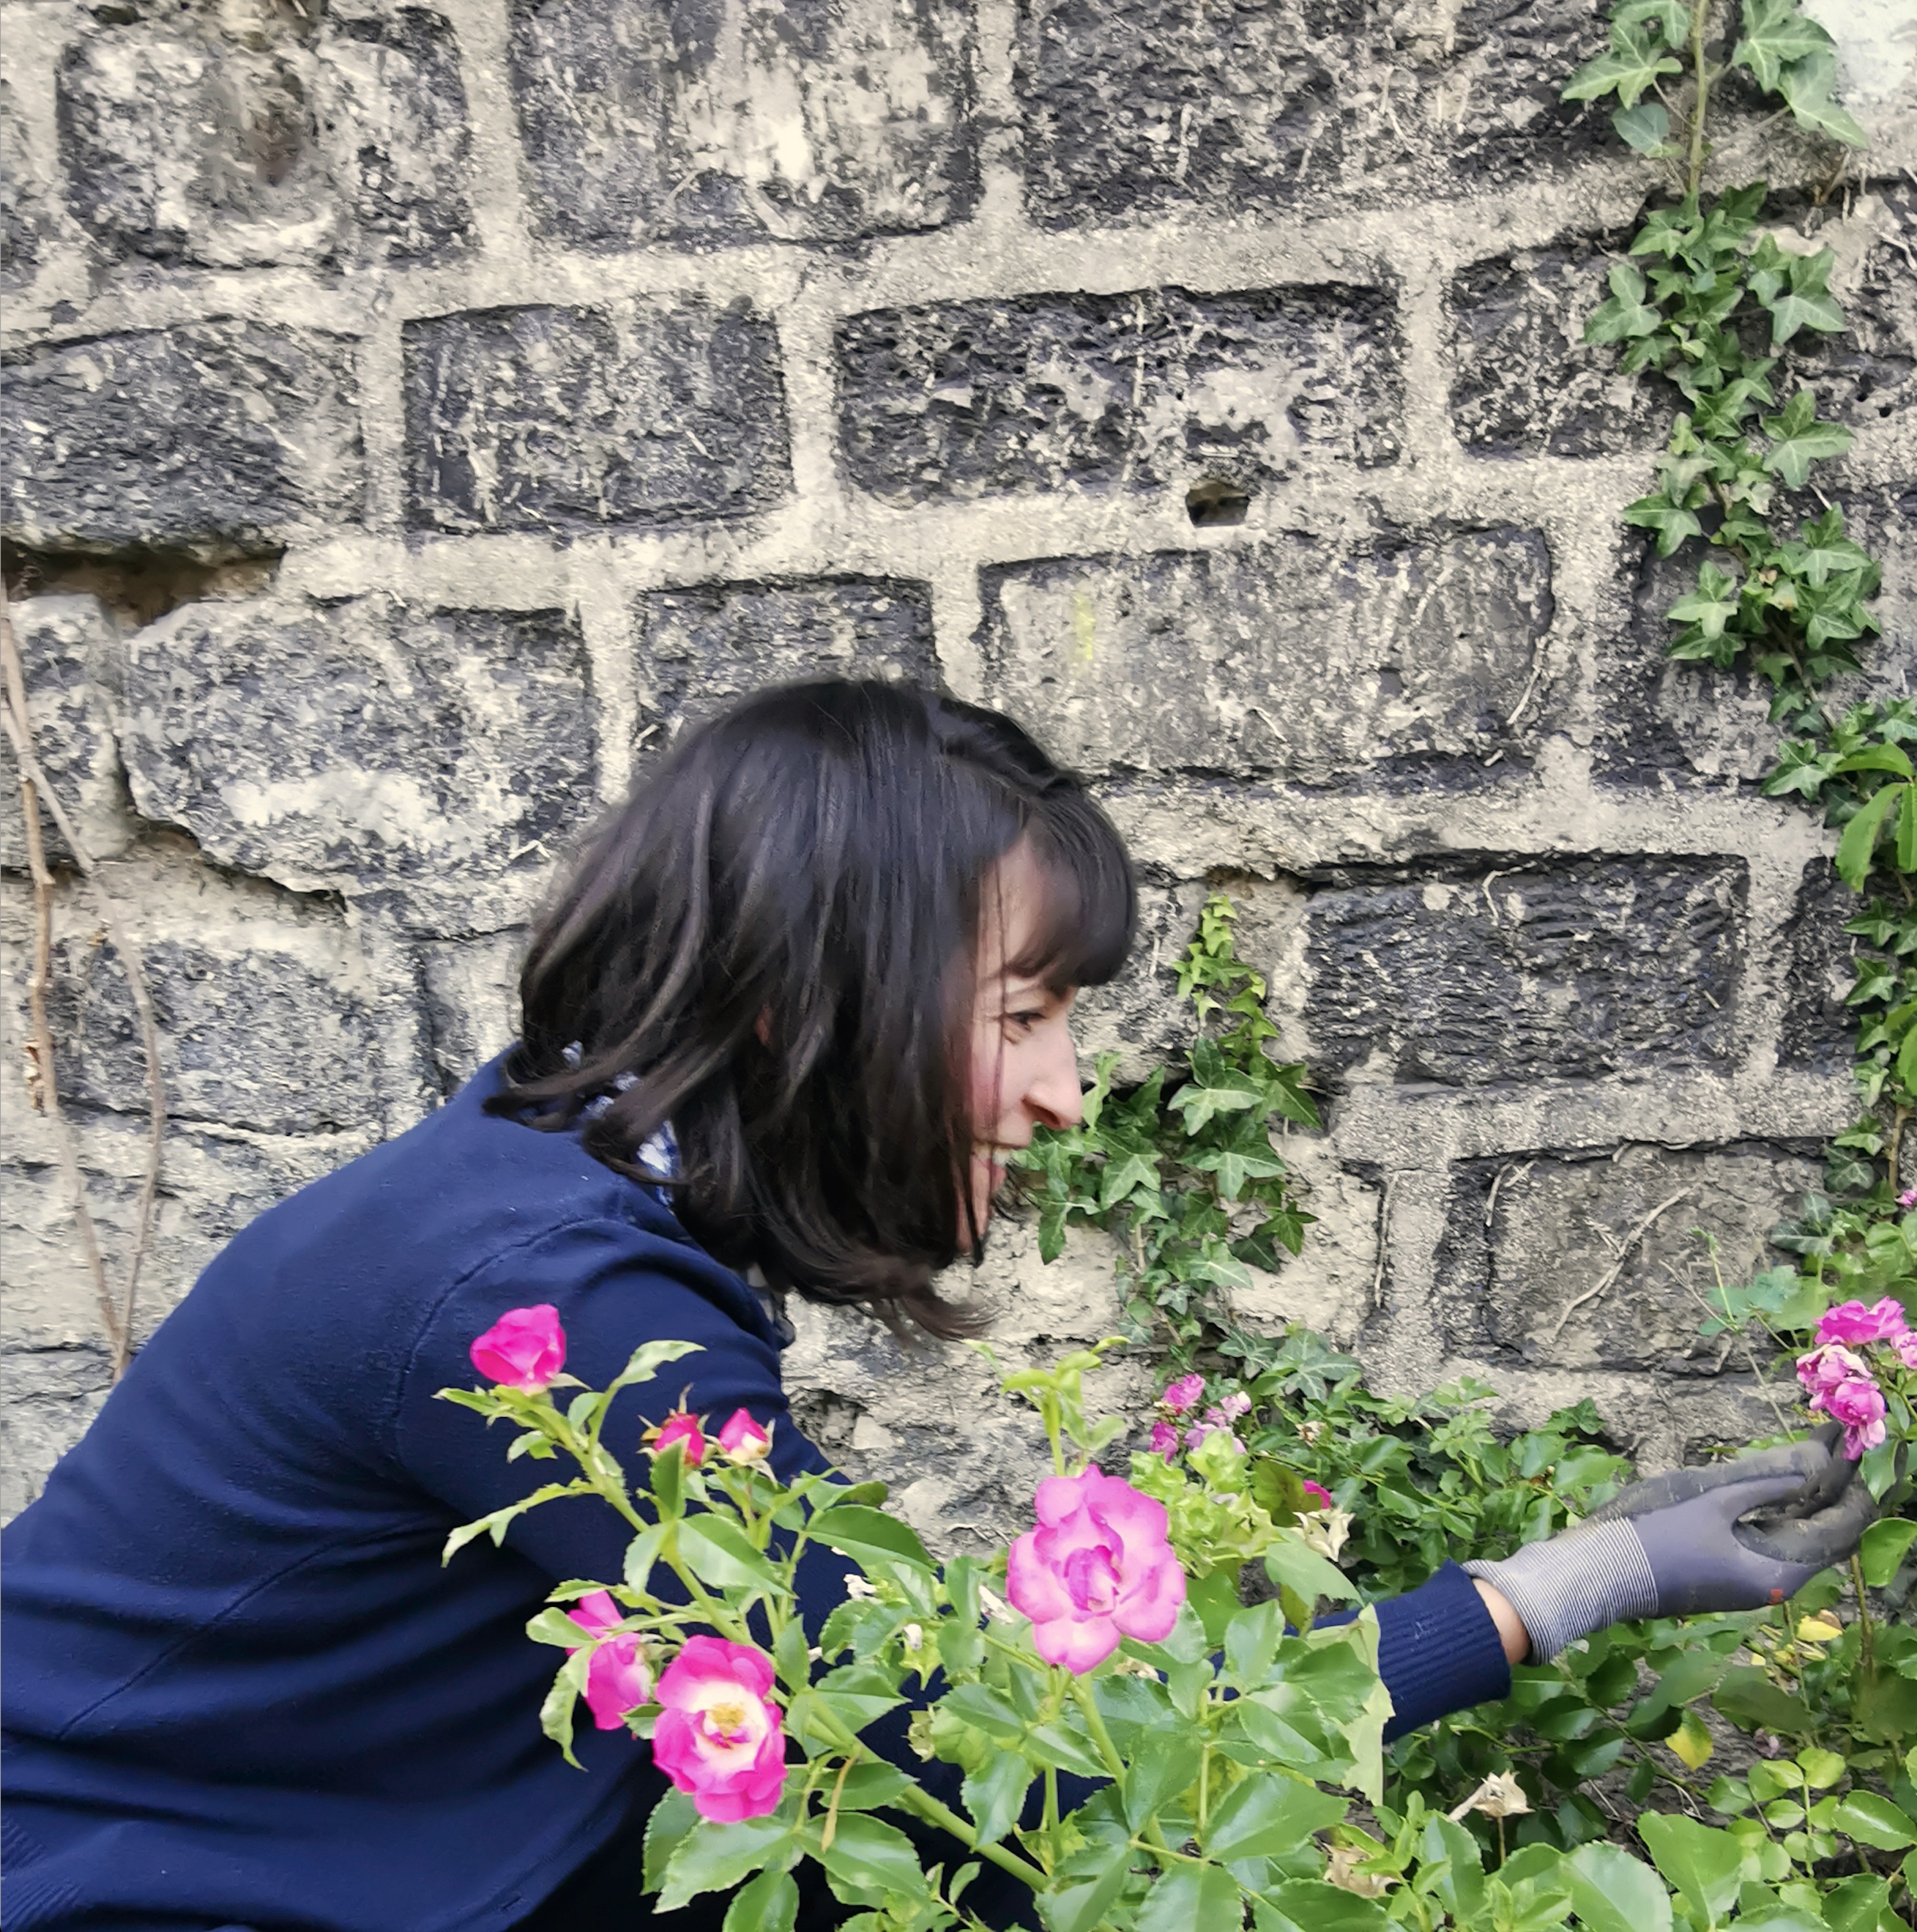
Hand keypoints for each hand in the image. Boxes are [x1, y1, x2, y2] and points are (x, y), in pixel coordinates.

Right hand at [1462, 1426, 1874, 1660]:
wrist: (1610, 1575)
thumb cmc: (1658, 1538)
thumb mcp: (1712, 1505)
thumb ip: (1761, 1489)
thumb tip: (1805, 1475)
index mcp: (1776, 1571)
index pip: (1837, 1535)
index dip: (1853, 1498)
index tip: (1856, 1462)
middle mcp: (1773, 1585)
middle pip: (1823, 1542)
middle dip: (1835, 1501)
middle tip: (1839, 1460)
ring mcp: (1753, 1584)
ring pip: (1800, 1546)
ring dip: (1810, 1510)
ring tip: (1817, 1471)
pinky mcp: (1733, 1578)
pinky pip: (1776, 1549)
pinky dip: (1786, 1523)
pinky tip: (1782, 1497)